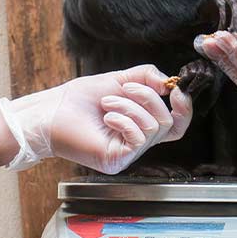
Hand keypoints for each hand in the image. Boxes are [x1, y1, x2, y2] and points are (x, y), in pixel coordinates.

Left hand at [0, 65, 193, 174]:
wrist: (52, 111)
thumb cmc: (79, 99)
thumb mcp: (119, 80)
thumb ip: (146, 77)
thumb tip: (168, 84)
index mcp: (139, 125)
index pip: (175, 125)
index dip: (183, 109)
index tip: (175, 91)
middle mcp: (137, 142)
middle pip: (167, 123)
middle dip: (147, 98)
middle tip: (123, 89)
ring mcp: (128, 154)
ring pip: (153, 128)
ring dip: (130, 106)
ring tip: (107, 103)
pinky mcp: (117, 160)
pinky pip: (138, 139)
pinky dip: (125, 120)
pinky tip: (107, 117)